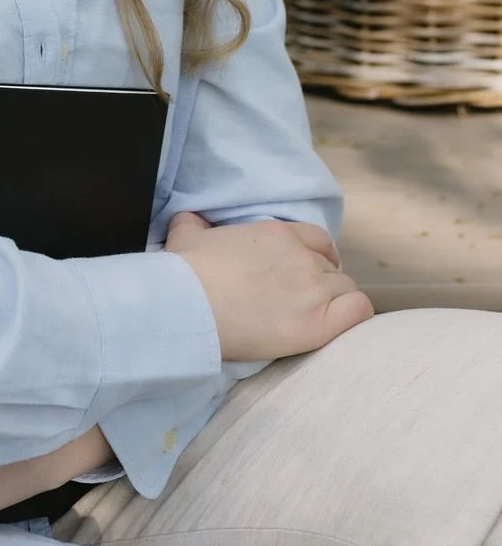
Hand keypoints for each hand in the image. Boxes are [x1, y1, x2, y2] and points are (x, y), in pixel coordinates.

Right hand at [166, 210, 373, 361]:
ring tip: (313, 319)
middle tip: (303, 303)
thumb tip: (190, 219)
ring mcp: (313, 289)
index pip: (319, 240)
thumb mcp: (186, 235)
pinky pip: (358, 310)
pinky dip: (354, 316)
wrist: (188, 306)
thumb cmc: (186, 272)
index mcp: (277, 234)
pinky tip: (337, 325)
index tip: (310, 272)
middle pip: (332, 268)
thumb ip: (194, 222)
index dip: (319, 256)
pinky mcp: (318, 324)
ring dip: (333, 302)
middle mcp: (302, 257)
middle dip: (322, 284)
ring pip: (346, 289)